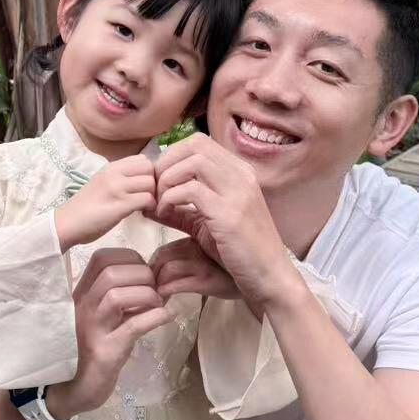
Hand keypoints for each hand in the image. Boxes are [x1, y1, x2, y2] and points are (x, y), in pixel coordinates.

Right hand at [45, 248, 172, 417]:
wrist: (71, 389)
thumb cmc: (89, 349)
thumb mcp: (102, 317)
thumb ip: (121, 296)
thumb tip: (155, 278)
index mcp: (81, 294)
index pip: (101, 258)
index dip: (130, 258)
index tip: (145, 271)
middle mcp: (81, 307)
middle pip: (111, 272)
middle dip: (142, 274)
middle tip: (156, 290)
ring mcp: (91, 329)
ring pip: (118, 295)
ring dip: (148, 295)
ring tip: (158, 305)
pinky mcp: (104, 352)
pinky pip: (133, 327)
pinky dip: (156, 318)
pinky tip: (167, 316)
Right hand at [55, 157, 155, 250]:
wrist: (67, 223)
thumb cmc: (85, 206)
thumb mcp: (102, 183)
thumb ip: (120, 177)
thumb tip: (143, 178)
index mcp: (111, 167)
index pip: (142, 159)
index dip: (148, 173)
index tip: (144, 186)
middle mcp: (114, 173)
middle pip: (150, 169)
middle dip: (153, 183)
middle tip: (147, 196)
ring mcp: (117, 188)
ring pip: (150, 183)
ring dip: (152, 196)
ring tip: (144, 206)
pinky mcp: (121, 205)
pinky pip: (147, 199)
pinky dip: (149, 207)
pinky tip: (142, 213)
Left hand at [149, 237, 240, 302]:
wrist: (265, 280)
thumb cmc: (238, 267)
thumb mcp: (214, 251)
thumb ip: (192, 250)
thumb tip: (166, 265)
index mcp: (199, 234)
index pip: (165, 246)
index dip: (154, 263)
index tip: (154, 278)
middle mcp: (200, 244)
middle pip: (162, 255)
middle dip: (153, 275)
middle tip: (153, 290)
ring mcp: (203, 261)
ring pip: (167, 268)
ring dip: (158, 286)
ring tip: (158, 298)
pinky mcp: (206, 279)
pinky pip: (177, 284)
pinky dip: (167, 293)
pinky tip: (167, 300)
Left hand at [154, 137, 297, 312]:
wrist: (269, 277)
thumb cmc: (241, 253)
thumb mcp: (207, 225)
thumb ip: (181, 210)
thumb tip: (149, 202)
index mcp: (240, 173)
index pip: (199, 142)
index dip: (172, 156)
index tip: (160, 181)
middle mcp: (242, 176)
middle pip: (194, 145)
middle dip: (166, 163)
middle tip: (155, 189)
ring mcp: (238, 193)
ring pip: (192, 161)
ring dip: (167, 179)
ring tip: (160, 202)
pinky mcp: (229, 214)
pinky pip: (190, 190)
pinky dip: (169, 198)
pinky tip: (164, 213)